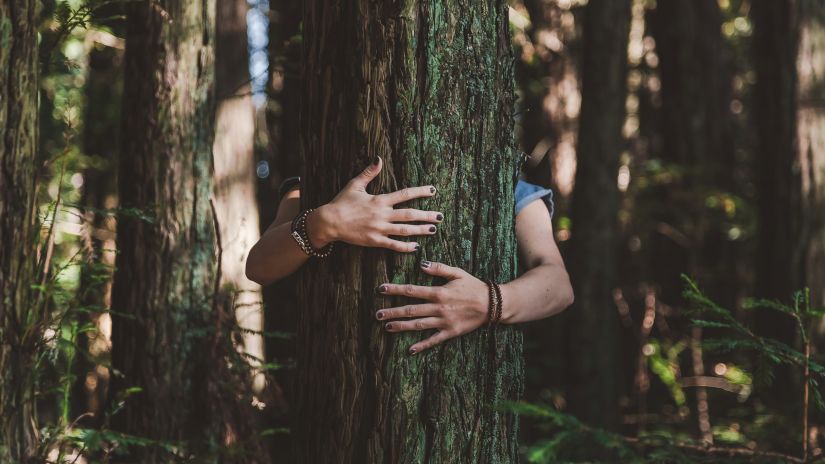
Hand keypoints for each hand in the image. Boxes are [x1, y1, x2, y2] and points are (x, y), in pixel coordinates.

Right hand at [307, 157, 442, 251]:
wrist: (329, 222)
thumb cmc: (341, 202)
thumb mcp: (355, 184)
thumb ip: (369, 172)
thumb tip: (379, 159)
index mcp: (379, 200)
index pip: (404, 194)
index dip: (420, 192)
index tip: (433, 191)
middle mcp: (382, 215)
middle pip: (409, 215)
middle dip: (426, 215)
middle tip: (440, 216)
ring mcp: (379, 229)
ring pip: (404, 230)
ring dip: (420, 230)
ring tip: (433, 230)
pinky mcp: (374, 241)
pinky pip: (393, 245)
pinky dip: (405, 246)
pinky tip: (415, 247)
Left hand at [375, 260, 489, 353]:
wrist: (492, 304)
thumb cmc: (474, 286)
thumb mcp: (458, 273)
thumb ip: (439, 268)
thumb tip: (421, 264)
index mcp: (439, 292)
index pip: (412, 291)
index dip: (396, 289)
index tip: (381, 289)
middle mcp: (439, 308)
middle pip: (411, 310)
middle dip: (393, 312)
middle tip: (377, 314)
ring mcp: (444, 322)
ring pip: (418, 325)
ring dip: (402, 326)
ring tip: (387, 327)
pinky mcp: (450, 332)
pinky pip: (434, 340)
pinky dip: (422, 345)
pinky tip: (410, 350)